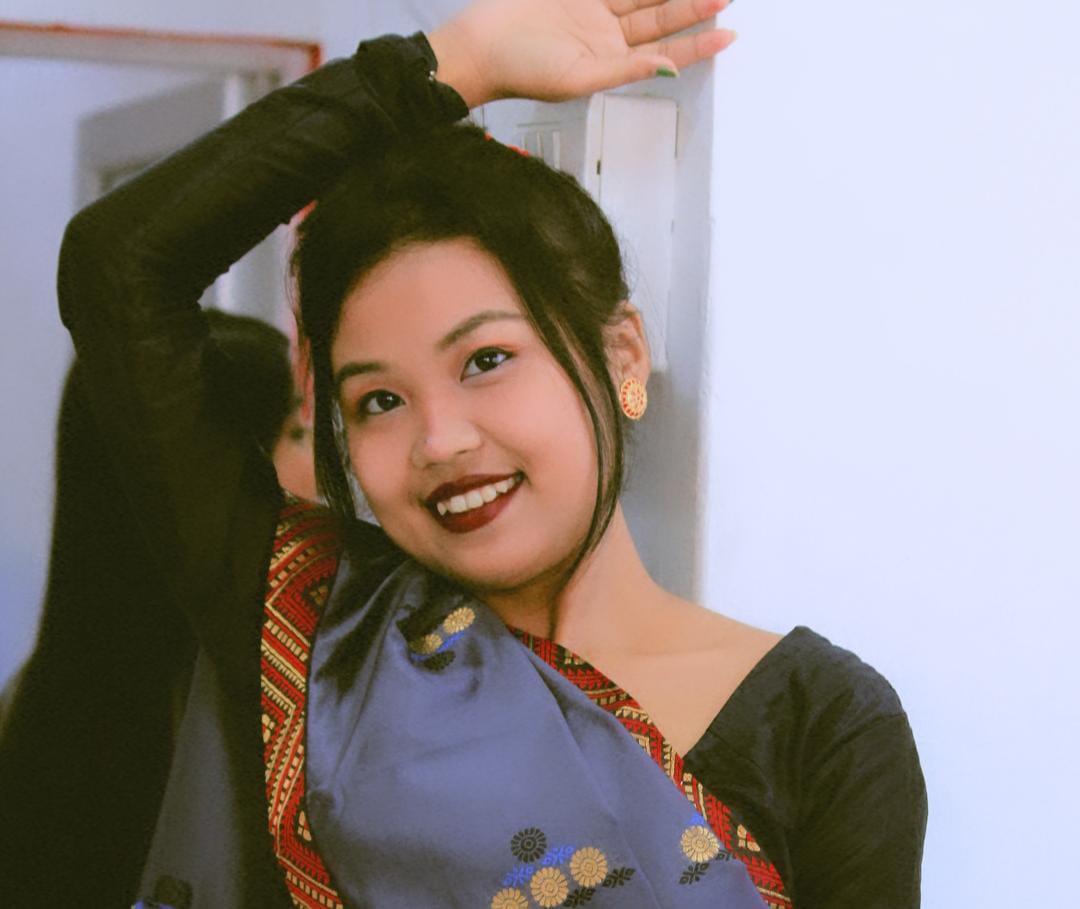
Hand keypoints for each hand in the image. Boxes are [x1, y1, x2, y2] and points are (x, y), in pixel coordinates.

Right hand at [428, 0, 735, 107]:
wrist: (480, 43)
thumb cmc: (519, 70)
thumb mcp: (578, 79)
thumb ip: (625, 71)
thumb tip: (667, 69)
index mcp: (610, 63)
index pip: (665, 53)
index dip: (698, 45)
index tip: (728, 35)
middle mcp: (607, 36)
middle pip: (661, 18)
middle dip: (695, 6)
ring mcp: (593, 10)